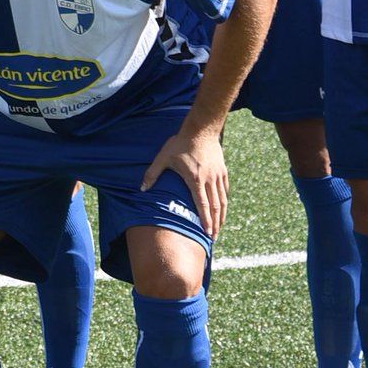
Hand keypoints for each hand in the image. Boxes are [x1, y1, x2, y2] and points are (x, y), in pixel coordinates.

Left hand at [142, 123, 226, 237]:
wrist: (201, 130)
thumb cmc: (180, 144)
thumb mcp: (163, 158)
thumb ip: (152, 174)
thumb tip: (142, 188)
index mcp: (195, 179)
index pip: (203, 205)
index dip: (205, 220)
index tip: (207, 233)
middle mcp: (209, 180)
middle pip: (215, 206)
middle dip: (215, 224)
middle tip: (214, 237)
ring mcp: (218, 176)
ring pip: (223, 200)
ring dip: (222, 215)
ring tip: (219, 228)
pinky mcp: (222, 171)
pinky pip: (225, 190)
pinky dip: (225, 201)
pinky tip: (223, 208)